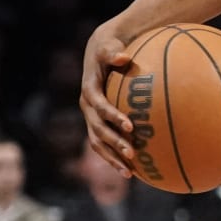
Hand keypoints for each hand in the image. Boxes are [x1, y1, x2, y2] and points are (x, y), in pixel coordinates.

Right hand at [80, 24, 138, 176]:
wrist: (99, 56)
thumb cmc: (109, 50)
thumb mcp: (109, 48)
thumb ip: (114, 53)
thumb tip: (124, 56)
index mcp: (90, 91)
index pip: (100, 106)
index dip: (113, 116)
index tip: (131, 126)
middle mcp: (87, 108)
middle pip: (97, 130)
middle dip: (114, 143)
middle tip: (132, 154)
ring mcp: (91, 118)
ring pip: (98, 143)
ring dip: (112, 158)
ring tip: (129, 173)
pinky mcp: (98, 124)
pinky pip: (105, 145)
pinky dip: (115, 158)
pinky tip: (133, 172)